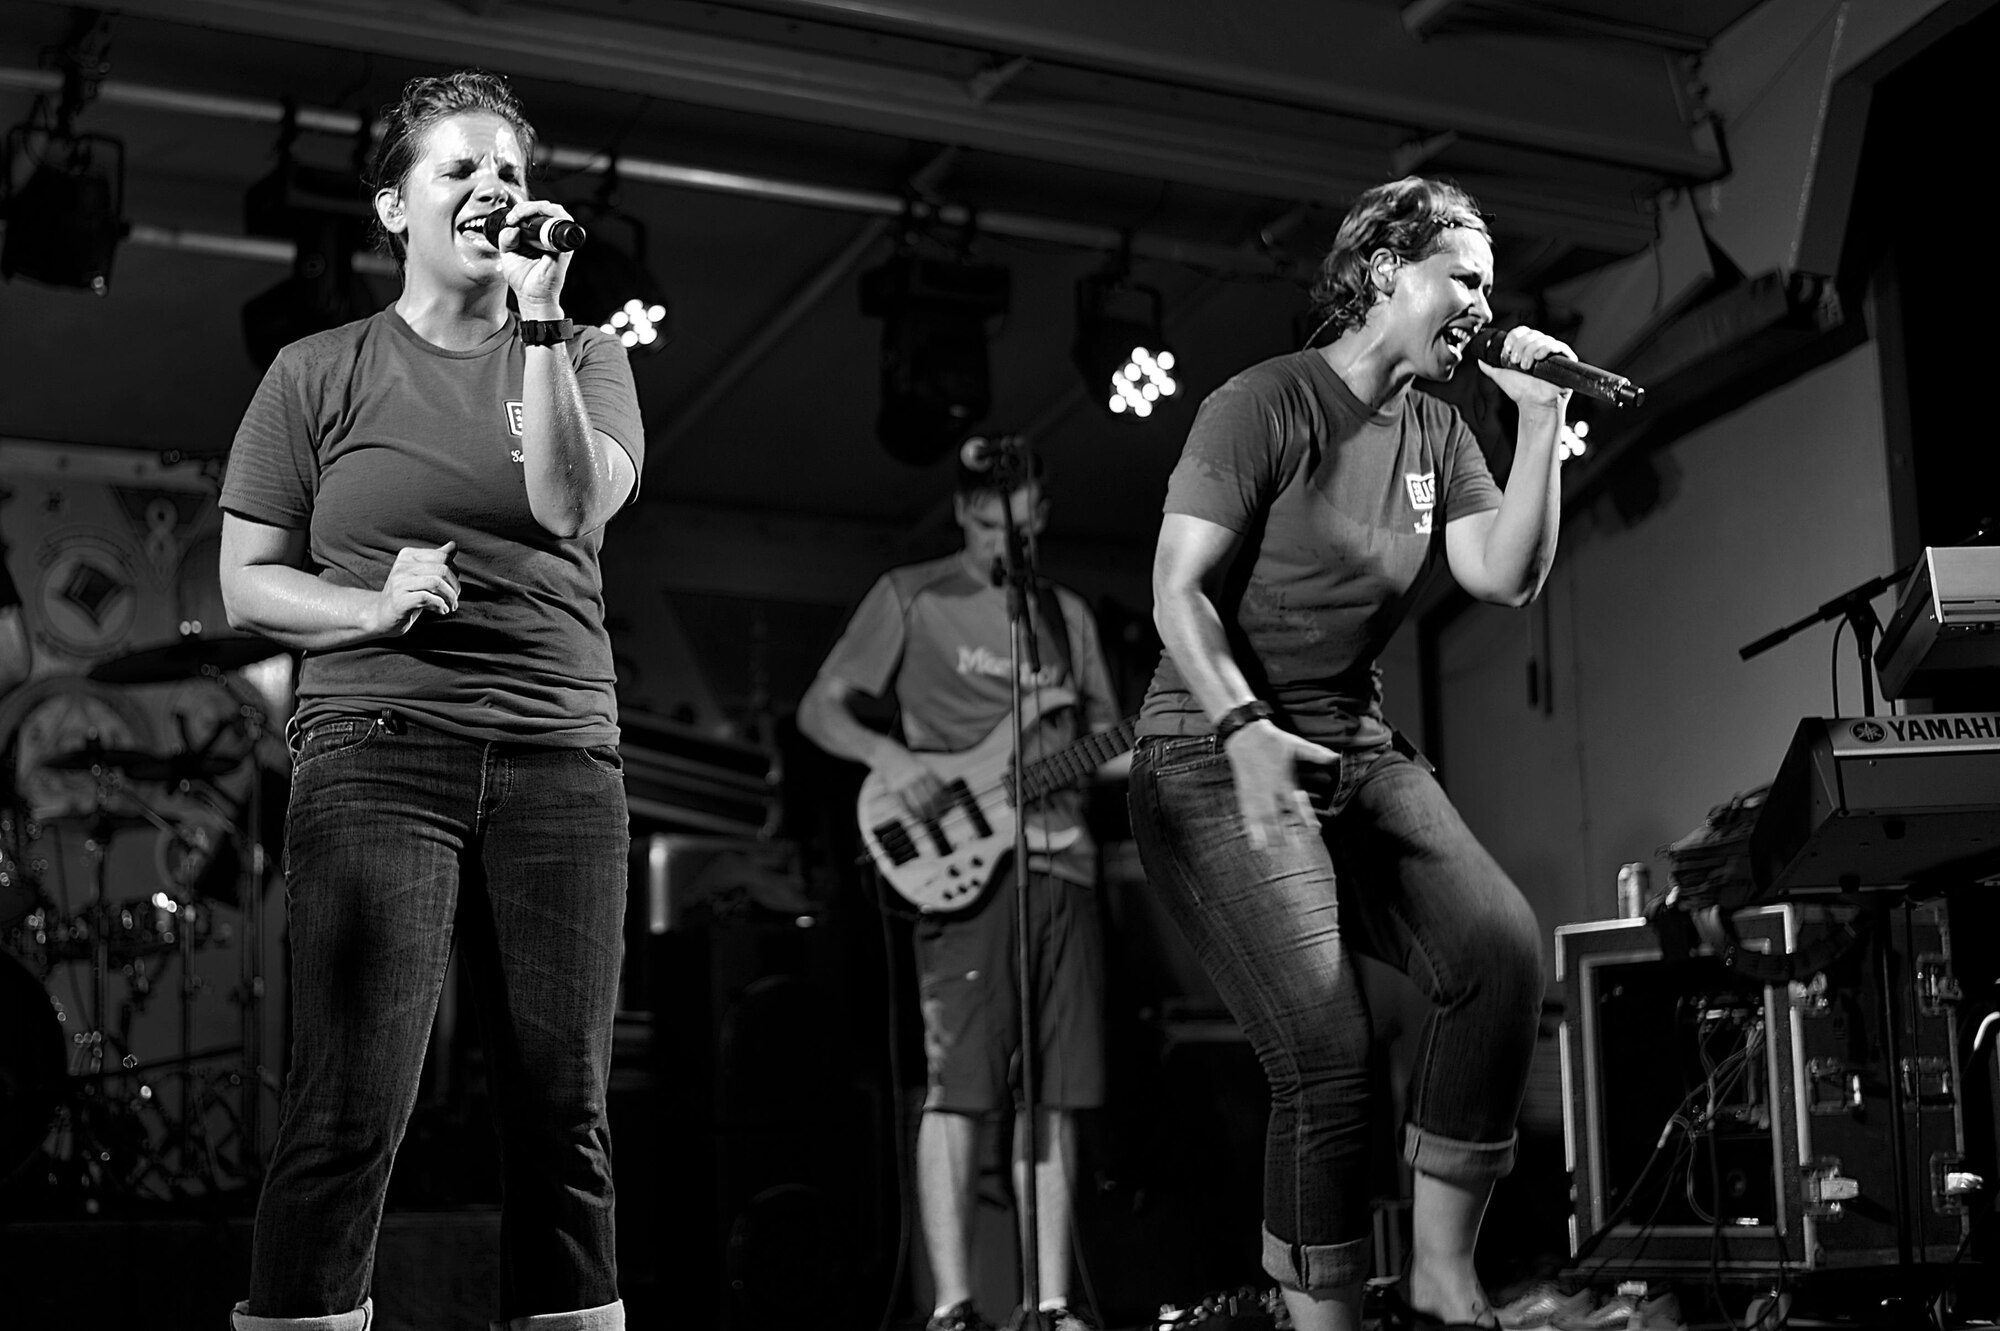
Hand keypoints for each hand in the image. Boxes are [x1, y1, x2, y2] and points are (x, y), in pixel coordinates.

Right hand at [367, 541, 458, 636]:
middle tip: (454, 600)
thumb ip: (437, 560)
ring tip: (450, 606)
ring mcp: (399, 582)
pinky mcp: (399, 600)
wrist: (383, 614)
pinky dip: (440, 606)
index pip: (443, 557)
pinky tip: (442, 611)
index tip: (454, 587)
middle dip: (454, 587)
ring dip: (449, 598)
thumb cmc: (408, 594)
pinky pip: (426, 598)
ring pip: (436, 583)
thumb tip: (453, 545)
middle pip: (442, 570)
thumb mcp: (423, 575)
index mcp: (409, 555)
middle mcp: (402, 566)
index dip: (455, 573)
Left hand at [494, 200, 575, 316]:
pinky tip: (529, 223)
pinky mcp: (564, 248)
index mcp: (539, 236)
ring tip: (519, 216)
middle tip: (514, 216)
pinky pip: (562, 224)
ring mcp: (559, 241)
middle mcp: (551, 237)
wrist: (532, 297)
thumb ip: (506, 239)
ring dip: (536, 208)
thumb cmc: (524, 278)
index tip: (510, 219)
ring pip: (555, 211)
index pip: (537, 213)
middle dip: (527, 206)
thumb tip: (512, 227)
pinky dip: (547, 217)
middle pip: (547, 208)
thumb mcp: (508, 254)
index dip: (522, 210)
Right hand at [871, 744, 946, 820]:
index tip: (946, 809)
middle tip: (937, 817)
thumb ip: (934, 779)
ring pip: (917, 805)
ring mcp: (903, 784)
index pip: (938, 791)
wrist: (888, 755)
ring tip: (926, 818)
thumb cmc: (909, 763)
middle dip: (934, 811)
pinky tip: (914, 815)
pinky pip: (904, 805)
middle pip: (928, 800)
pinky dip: (910, 813)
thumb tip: (947, 794)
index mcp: (925, 772)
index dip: (943, 802)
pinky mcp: (893, 790)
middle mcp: (915, 778)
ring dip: (923, 814)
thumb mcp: (923, 767)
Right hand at [1224, 720, 1338, 850]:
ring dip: (1268, 834)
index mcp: (1283, 779)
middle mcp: (1269, 788)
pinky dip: (1250, 828)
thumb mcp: (1295, 743)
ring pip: (1262, 817)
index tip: (1314, 830)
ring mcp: (1255, 792)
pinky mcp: (1244, 793)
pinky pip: (1247, 813)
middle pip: (1278, 815)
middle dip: (1285, 832)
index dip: (1305, 817)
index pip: (1296, 803)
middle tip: (1295, 848)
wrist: (1244, 733)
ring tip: (1274, 850)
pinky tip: (1254, 842)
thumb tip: (1335, 757)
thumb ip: (1315, 753)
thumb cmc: (1272, 739)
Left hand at [1475, 325, 1574, 411]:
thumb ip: (1490, 366)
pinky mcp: (1566, 358)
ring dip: (1530, 350)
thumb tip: (1479, 358)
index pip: (1522, 331)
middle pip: (1531, 334)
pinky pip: (1558, 345)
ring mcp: (1554, 352)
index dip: (1514, 337)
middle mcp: (1541, 347)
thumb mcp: (1501, 375)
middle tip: (1515, 362)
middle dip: (1520, 346)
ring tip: (1525, 366)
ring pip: (1542, 339)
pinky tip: (1537, 357)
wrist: (1533, 405)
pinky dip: (1546, 348)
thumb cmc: (1521, 391)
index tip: (1507, 349)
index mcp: (1528, 347)